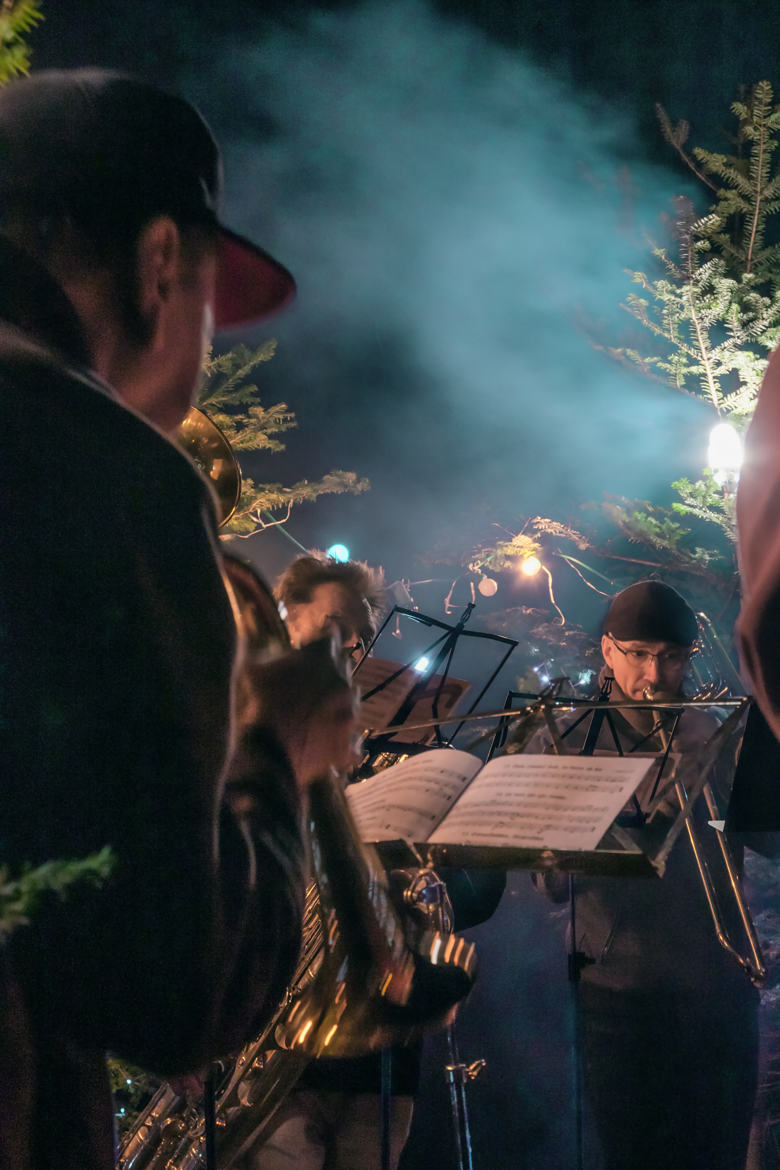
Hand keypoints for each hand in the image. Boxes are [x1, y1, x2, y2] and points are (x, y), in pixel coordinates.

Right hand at [251, 637, 362, 789]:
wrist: (265, 757)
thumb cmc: (256, 707)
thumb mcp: (252, 668)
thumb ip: (262, 645)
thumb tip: (256, 626)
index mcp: (322, 656)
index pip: (332, 635)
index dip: (319, 642)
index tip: (308, 649)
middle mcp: (344, 680)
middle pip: (343, 667)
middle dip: (327, 671)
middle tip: (306, 683)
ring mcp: (350, 713)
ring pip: (350, 701)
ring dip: (336, 703)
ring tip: (313, 714)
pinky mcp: (350, 743)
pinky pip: (352, 738)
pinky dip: (340, 740)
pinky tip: (323, 742)